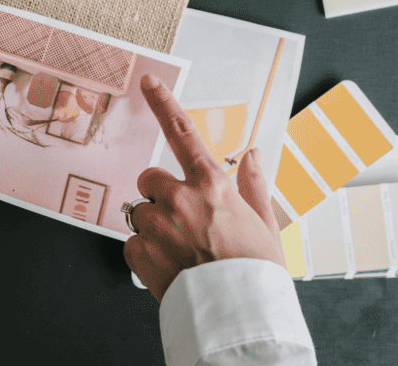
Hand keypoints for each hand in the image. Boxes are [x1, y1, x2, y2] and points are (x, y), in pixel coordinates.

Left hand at [123, 74, 285, 301]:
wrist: (239, 316)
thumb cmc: (256, 271)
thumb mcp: (265, 223)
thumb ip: (254, 184)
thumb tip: (253, 152)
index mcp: (212, 185)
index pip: (183, 133)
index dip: (164, 103)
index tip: (147, 82)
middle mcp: (180, 197)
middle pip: (149, 179)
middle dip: (159, 195)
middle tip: (181, 222)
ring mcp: (157, 223)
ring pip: (139, 213)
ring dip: (153, 228)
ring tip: (181, 252)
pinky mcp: (139, 251)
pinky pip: (132, 243)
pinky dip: (145, 255)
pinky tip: (169, 267)